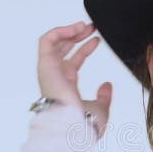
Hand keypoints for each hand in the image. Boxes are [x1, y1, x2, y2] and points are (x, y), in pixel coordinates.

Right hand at [37, 21, 111, 137]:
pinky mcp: (45, 65)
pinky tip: (74, 29)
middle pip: (63, 49)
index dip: (85, 48)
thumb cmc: (85, 123)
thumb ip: (104, 97)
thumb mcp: (101, 108)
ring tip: (83, 25)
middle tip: (91, 27)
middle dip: (77, 35)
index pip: (74, 61)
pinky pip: (46, 41)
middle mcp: (56, 77)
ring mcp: (49, 70)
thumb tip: (107, 85)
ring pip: (53, 42)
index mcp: (67, 86)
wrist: (74, 126)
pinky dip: (59, 31)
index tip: (97, 39)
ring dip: (68, 30)